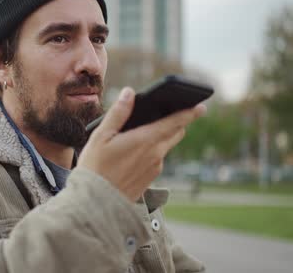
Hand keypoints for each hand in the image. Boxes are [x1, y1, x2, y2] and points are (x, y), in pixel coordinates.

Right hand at [78, 87, 206, 201]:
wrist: (95, 203)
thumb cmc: (95, 167)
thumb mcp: (101, 136)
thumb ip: (118, 113)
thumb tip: (129, 93)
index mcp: (145, 140)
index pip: (175, 122)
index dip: (189, 112)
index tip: (200, 106)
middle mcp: (156, 154)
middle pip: (175, 133)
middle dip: (176, 122)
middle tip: (171, 113)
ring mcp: (154, 168)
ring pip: (165, 146)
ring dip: (161, 137)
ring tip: (143, 131)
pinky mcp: (150, 179)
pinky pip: (157, 159)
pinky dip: (152, 151)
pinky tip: (134, 152)